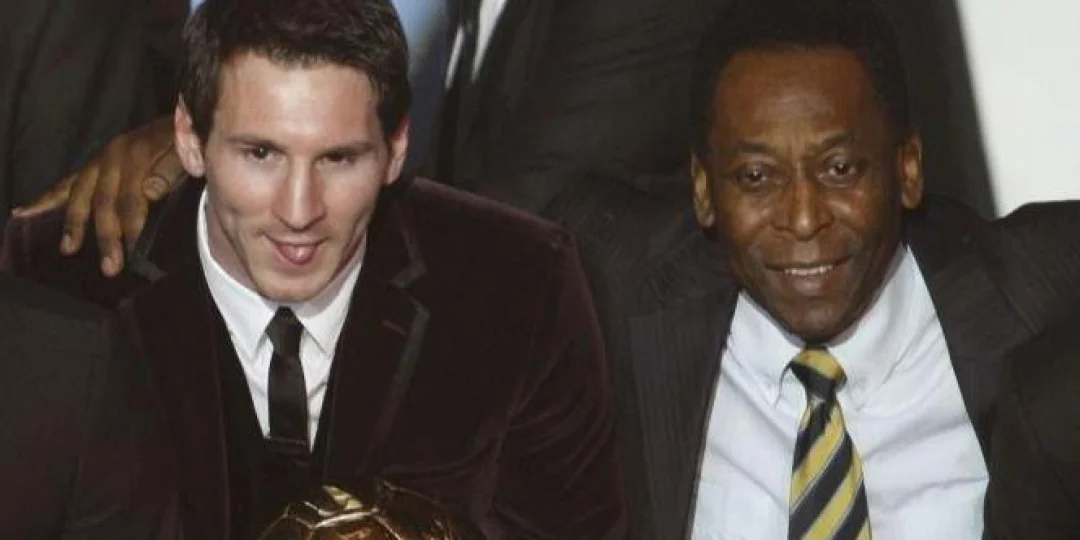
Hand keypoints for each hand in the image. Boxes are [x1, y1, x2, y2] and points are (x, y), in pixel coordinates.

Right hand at [11, 115, 184, 276]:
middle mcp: (112, 155)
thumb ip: (169, 171)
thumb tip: (150, 192)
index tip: (132, 252)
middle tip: (110, 268)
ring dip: (74, 224)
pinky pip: (66, 183)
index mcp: (136, 154)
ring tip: (68, 249)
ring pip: (80, 194)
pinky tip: (23, 213)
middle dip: (105, 236)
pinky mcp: (92, 164)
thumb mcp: (185, 155)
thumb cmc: (185, 145)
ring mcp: (99, 159)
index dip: (130, 225)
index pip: (130, 197)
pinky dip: (46, 199)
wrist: (180, 123)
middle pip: (103, 201)